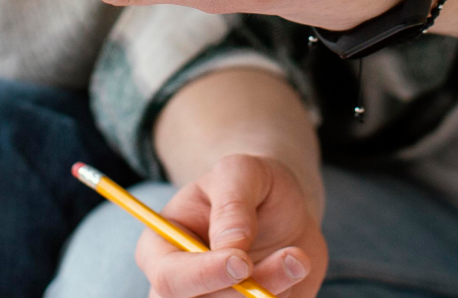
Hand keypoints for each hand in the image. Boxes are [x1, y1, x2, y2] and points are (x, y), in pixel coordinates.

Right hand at [138, 154, 323, 297]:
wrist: (283, 208)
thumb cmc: (250, 186)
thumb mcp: (241, 172)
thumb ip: (232, 203)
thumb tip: (231, 246)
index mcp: (161, 249)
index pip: (169, 277)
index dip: (204, 274)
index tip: (243, 261)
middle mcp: (182, 287)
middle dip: (247, 290)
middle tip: (292, 258)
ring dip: (274, 291)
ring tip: (296, 256)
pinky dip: (287, 296)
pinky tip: (293, 271)